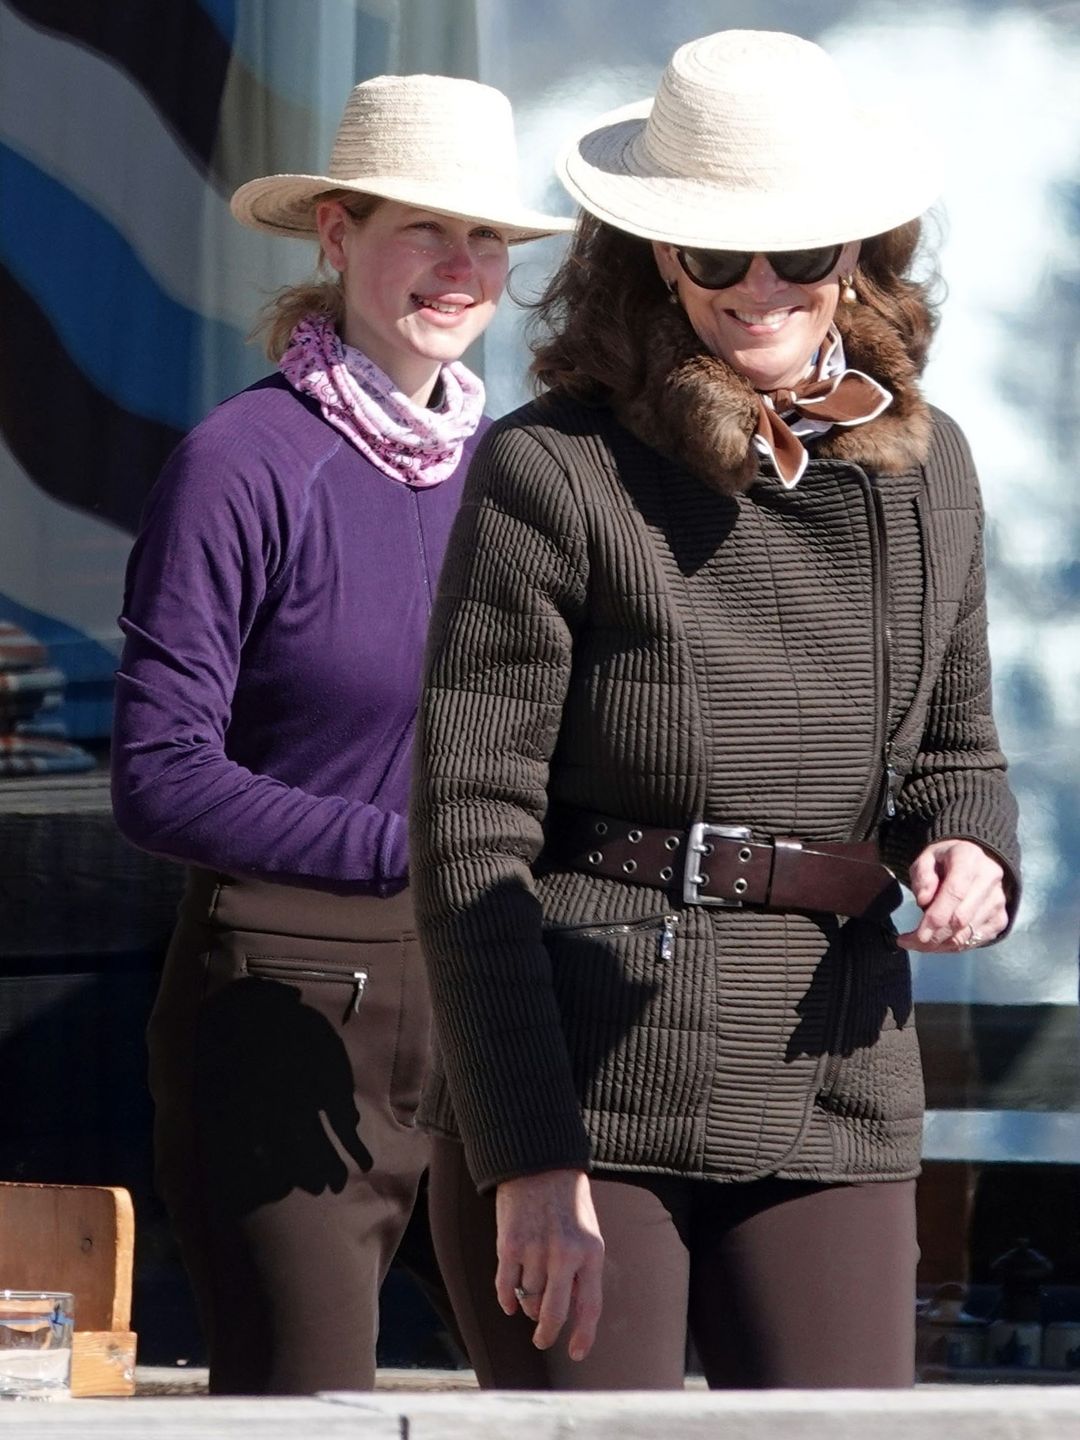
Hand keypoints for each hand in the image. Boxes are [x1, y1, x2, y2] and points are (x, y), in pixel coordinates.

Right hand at [494, 1167, 603, 1361]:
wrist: (537, 1163)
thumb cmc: (566, 1200)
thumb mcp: (587, 1232)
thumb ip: (582, 1270)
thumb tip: (572, 1311)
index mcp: (591, 1252)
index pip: (590, 1307)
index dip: (583, 1335)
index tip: (575, 1352)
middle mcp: (565, 1254)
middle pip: (554, 1314)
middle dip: (547, 1333)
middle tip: (542, 1339)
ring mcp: (535, 1251)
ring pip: (530, 1299)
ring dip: (528, 1303)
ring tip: (530, 1292)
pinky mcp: (509, 1245)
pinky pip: (506, 1288)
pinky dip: (507, 1299)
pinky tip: (510, 1301)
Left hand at [897, 838, 1007, 951]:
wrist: (973, 862)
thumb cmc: (944, 861)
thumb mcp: (926, 859)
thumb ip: (922, 875)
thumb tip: (923, 900)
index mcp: (968, 858)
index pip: (954, 892)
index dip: (936, 917)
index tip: (918, 935)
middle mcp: (989, 878)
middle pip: (961, 918)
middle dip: (934, 937)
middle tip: (911, 943)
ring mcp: (998, 900)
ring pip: (968, 933)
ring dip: (942, 945)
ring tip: (921, 944)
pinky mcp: (1001, 918)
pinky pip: (976, 940)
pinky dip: (954, 946)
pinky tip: (939, 942)